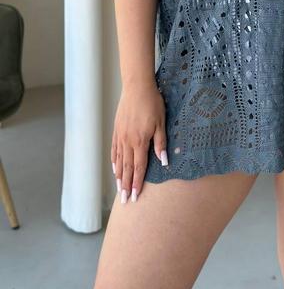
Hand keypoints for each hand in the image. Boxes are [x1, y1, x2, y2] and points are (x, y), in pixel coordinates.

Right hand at [111, 81, 167, 202]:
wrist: (137, 87)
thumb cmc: (153, 103)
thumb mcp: (161, 123)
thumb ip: (161, 143)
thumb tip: (164, 162)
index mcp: (140, 141)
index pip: (138, 167)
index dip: (136, 183)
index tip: (134, 197)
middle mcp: (127, 142)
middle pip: (126, 168)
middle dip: (125, 185)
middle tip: (124, 201)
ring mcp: (120, 136)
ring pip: (119, 161)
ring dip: (118, 177)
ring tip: (118, 189)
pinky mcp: (117, 129)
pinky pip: (114, 149)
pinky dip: (114, 161)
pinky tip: (114, 168)